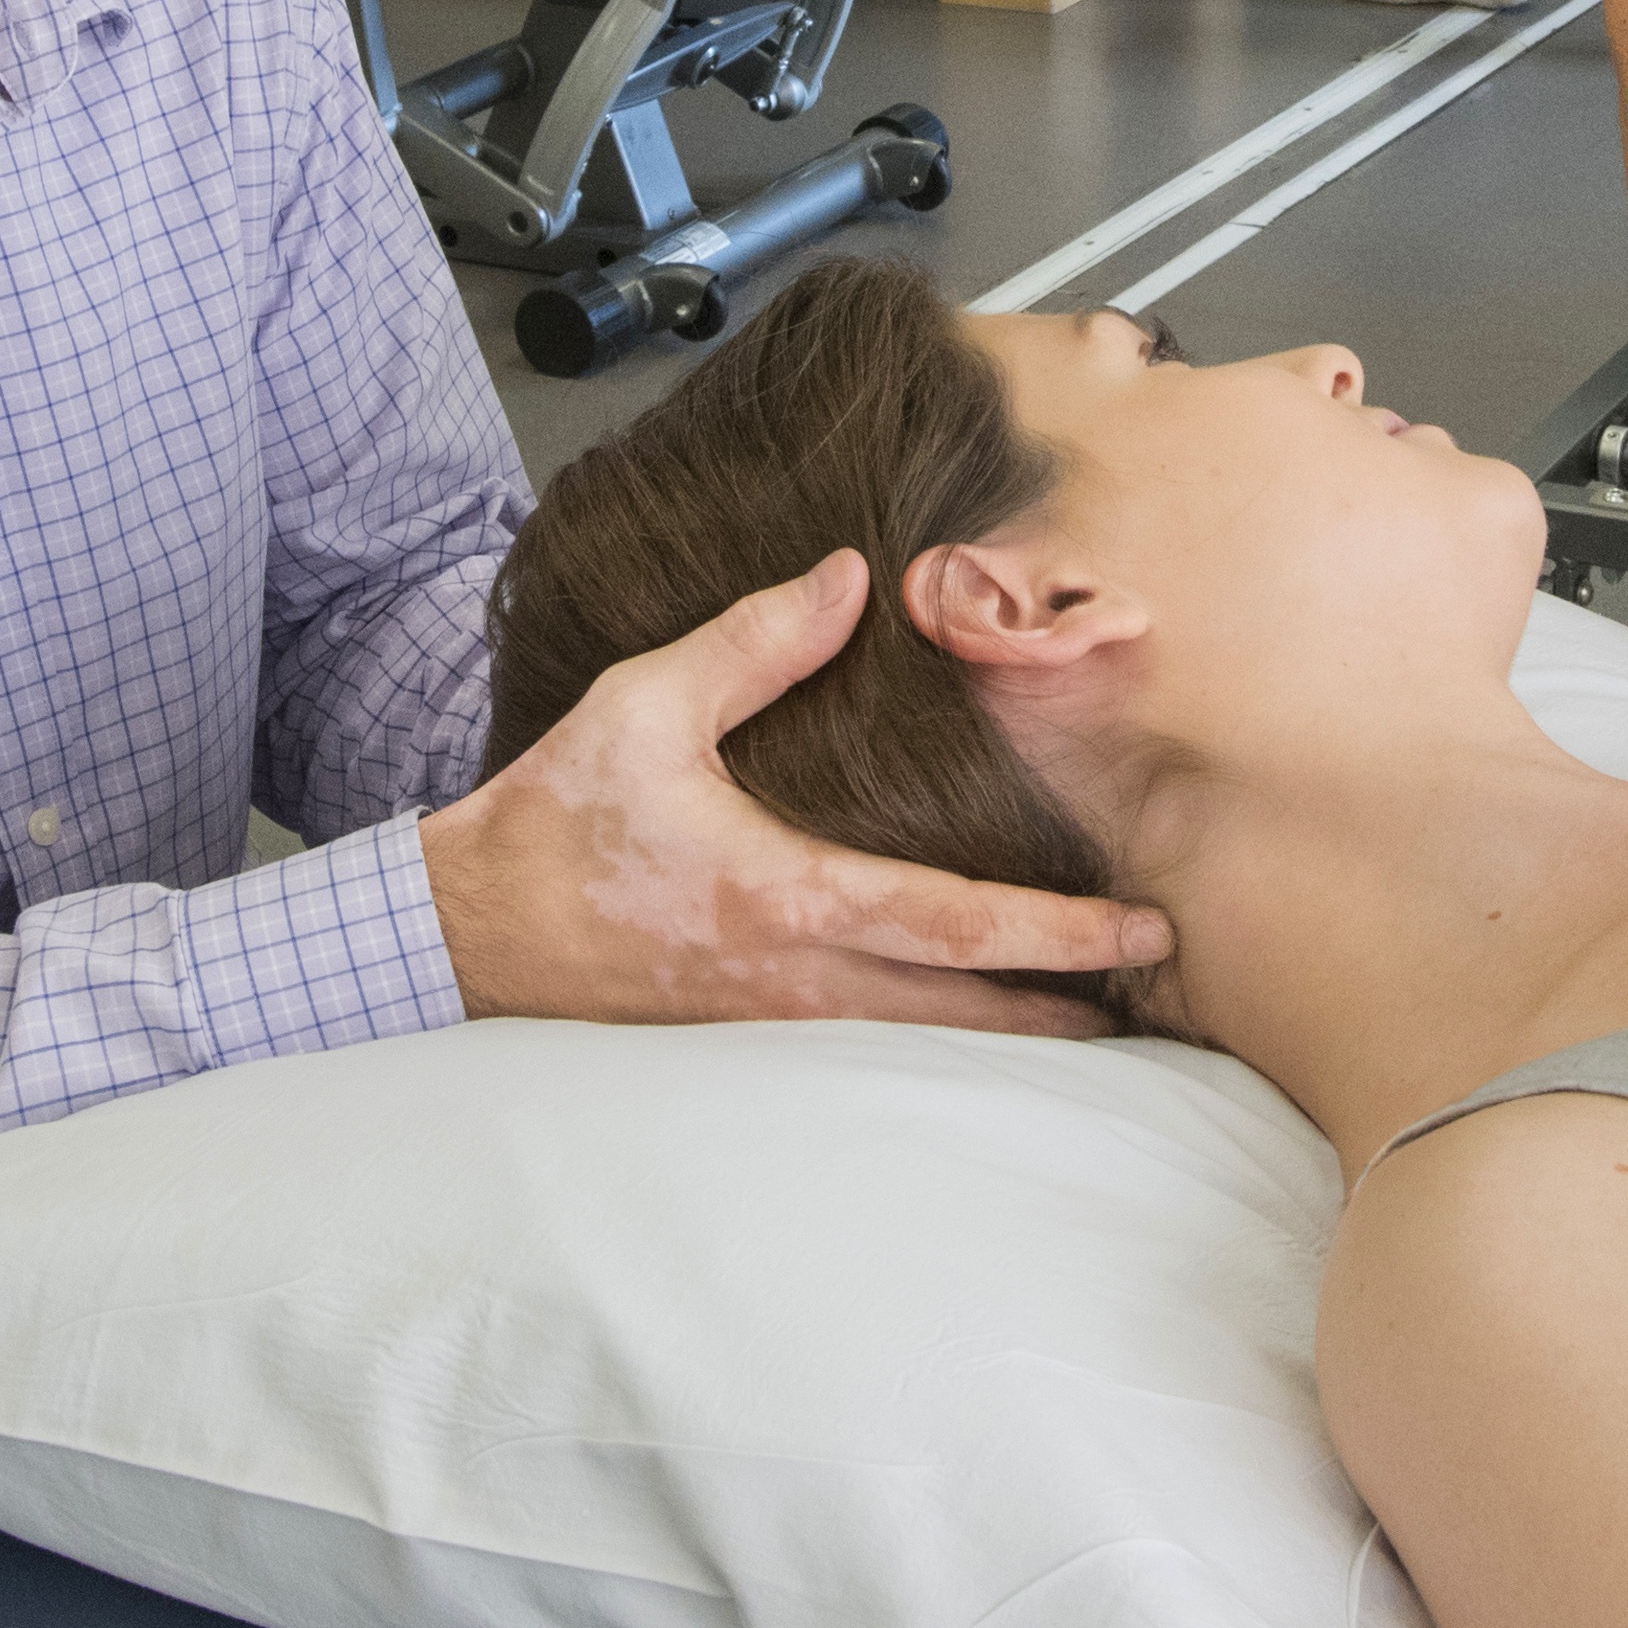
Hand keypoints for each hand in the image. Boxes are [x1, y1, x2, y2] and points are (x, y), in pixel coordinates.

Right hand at [419, 551, 1174, 1036]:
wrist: (467, 931)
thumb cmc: (553, 821)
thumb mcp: (644, 707)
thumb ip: (752, 641)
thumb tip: (847, 579)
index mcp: (785, 899)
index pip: (954, 923)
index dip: (1057, 932)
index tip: (1137, 928)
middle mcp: (794, 980)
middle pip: (967, 1014)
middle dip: (1070, 1008)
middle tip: (1159, 993)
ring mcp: (773, 1024)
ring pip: (925, 1045)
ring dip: (1014, 1031)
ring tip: (1100, 1018)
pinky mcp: (749, 1035)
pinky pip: (871, 1048)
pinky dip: (942, 1036)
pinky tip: (978, 1021)